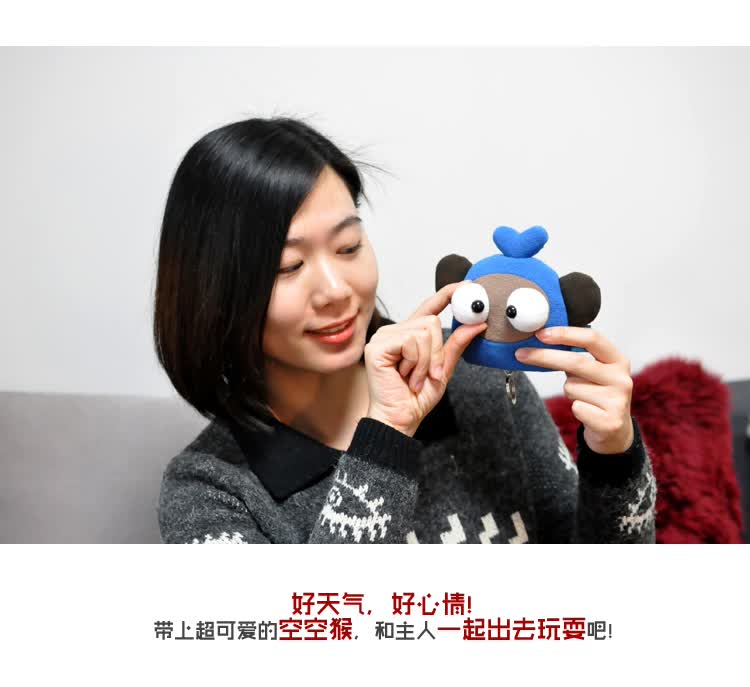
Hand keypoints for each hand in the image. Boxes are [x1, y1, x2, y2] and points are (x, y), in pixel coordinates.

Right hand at [364, 282, 486, 436]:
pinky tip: (407, 376)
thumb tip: (477, 324)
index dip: (448, 294)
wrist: (401, 418)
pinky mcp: (378, 346)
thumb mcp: (444, 369)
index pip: (430, 307)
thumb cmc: (416, 398)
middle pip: (430, 321)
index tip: (468, 286)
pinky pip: (411, 342)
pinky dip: (417, 363)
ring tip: (416, 378)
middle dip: (437, 351)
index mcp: (409, 335)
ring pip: (423, 332)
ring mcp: (384, 337)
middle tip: (432, 374)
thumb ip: (456, 345)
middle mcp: (395, 332)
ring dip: (427, 361)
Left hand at [515, 327, 634, 454]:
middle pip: (576, 361)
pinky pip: (576, 407)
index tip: (541, 334)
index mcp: (617, 360)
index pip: (592, 339)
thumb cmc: (595, 394)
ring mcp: (617, 400)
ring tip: (582, 397)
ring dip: (568, 391)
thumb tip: (540, 340)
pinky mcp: (609, 421)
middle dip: (545, 356)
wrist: (613, 430)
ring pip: (571, 387)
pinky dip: (575, 408)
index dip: (565, 334)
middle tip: (521, 354)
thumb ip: (574, 355)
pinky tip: (587, 412)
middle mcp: (621, 378)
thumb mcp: (591, 371)